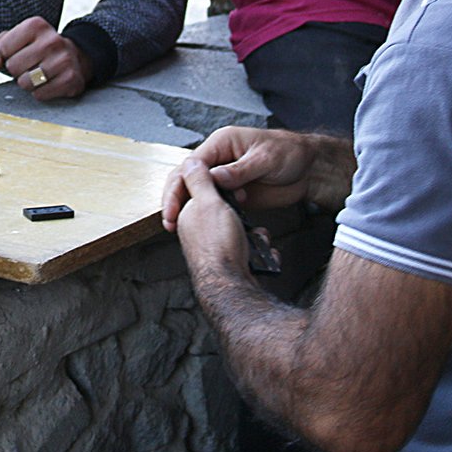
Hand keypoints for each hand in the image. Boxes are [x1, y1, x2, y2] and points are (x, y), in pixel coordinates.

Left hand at [0, 16, 92, 100]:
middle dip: (17, 70)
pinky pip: (39, 94)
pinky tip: (48, 82)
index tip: (17, 52)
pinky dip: (40, 92)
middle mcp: (52, 40)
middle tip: (29, 65)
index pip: (4, 49)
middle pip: (13, 67)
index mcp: (35, 25)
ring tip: (38, 73)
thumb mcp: (13, 39)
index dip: (5, 55)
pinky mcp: (70, 79)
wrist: (73, 57)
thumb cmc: (36, 48)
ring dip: (27, 83)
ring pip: (25, 82)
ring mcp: (63, 59)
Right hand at [162, 126, 318, 231]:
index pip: (192, 163)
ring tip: (178, 228)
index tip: (175, 203)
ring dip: (187, 208)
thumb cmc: (289, 153)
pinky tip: (201, 229)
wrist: (309, 168)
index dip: (181, 183)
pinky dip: (205, 214)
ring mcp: (225, 178)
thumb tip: (215, 177)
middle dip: (175, 197)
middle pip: (187, 177)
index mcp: (222, 143)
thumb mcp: (265, 159)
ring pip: (197, 192)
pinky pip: (214, 204)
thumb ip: (240, 169)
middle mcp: (219, 159)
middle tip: (170, 220)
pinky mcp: (234, 193)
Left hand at [170, 157, 252, 281]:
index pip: (201, 191)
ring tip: (256, 239)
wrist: (234, 289)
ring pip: (241, 231)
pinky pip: (250, 250)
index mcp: (188, 215)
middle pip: (226, 211)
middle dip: (242, 214)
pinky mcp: (232, 264)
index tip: (234, 186)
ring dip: (254, 234)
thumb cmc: (219, 247)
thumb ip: (199, 180)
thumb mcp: (208, 203)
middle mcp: (198, 233)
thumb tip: (190, 162)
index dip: (220, 184)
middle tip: (245, 213)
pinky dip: (259, 250)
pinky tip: (263, 254)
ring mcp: (216, 250)